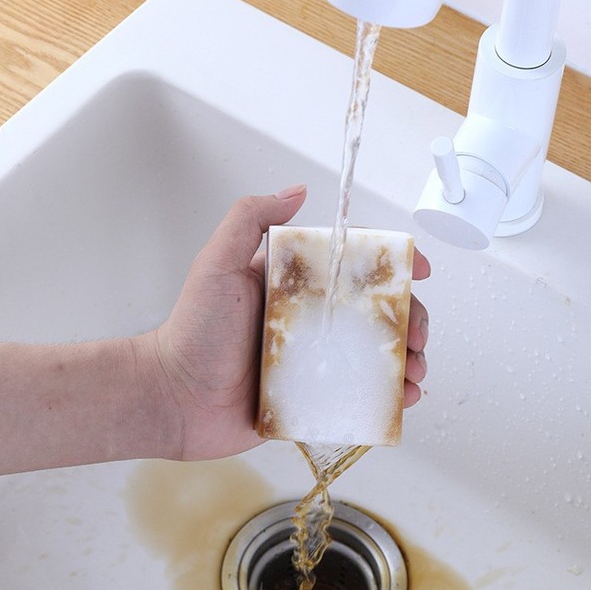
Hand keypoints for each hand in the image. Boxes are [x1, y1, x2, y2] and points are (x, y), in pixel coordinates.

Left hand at [144, 185, 429, 461]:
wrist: (173, 399)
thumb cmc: (192, 330)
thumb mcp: (217, 263)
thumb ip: (250, 219)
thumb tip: (296, 190)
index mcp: (297, 286)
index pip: (354, 267)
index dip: (393, 266)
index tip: (418, 271)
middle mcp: (311, 320)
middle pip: (376, 312)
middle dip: (410, 319)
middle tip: (417, 335)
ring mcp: (315, 361)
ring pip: (376, 354)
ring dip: (408, 358)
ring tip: (416, 370)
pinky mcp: (314, 398)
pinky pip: (361, 395)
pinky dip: (389, 396)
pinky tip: (403, 397)